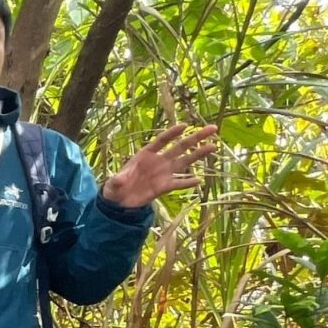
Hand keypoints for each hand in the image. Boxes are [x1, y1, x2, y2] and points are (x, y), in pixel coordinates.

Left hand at [102, 122, 217, 207]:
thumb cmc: (116, 187)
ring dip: (198, 154)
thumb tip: (118, 180)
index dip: (172, 133)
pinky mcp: (165, 187)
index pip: (162, 140)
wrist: (119, 201)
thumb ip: (117, 180)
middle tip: (212, 128)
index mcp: (146, 154)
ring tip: (213, 146)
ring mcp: (163, 173)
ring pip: (184, 162)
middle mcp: (159, 161)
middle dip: (195, 138)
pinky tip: (199, 181)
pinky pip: (178, 183)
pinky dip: (187, 183)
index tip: (185, 126)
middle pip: (179, 147)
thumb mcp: (113, 184)